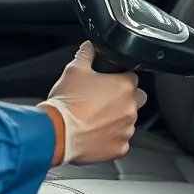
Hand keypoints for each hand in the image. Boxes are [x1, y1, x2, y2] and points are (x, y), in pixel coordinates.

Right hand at [39, 42, 146, 165]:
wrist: (57, 133)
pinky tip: (96, 134)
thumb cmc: (67, 102)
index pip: (132, 77)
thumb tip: (90, 46)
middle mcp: (130, 107)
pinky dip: (111, 138)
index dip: (120, 79)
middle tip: (105, 101)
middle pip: (137, 99)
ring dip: (118, 119)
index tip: (108, 83)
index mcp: (124, 86)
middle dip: (125, 99)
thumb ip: (86, 54)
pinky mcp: (120, 148)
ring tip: (96, 119)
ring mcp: (126, 129)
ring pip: (129, 121)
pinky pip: (121, 141)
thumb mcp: (74, 70)